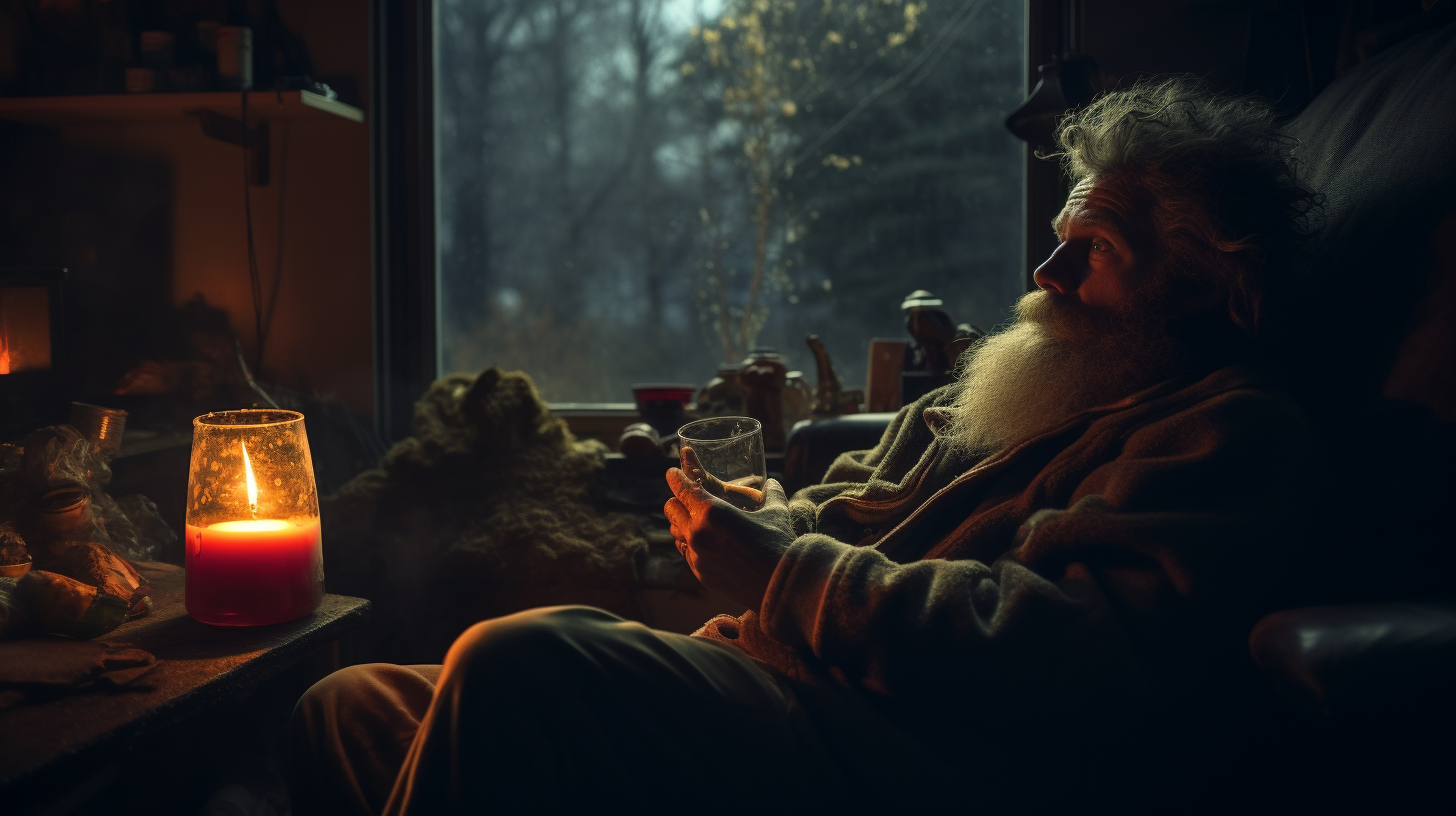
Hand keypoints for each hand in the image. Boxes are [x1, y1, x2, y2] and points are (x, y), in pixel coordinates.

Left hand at [664, 458, 794, 611]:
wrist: (780, 588)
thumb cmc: (778, 546)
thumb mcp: (776, 512)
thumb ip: (771, 493)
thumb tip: (772, 482)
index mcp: (712, 512)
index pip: (682, 488)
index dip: (675, 478)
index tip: (673, 473)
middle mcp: (698, 533)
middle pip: (671, 508)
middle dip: (677, 500)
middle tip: (688, 497)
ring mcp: (696, 555)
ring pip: (674, 531)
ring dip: (681, 522)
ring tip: (696, 520)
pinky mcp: (700, 573)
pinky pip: (685, 552)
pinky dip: (690, 543)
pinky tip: (704, 542)